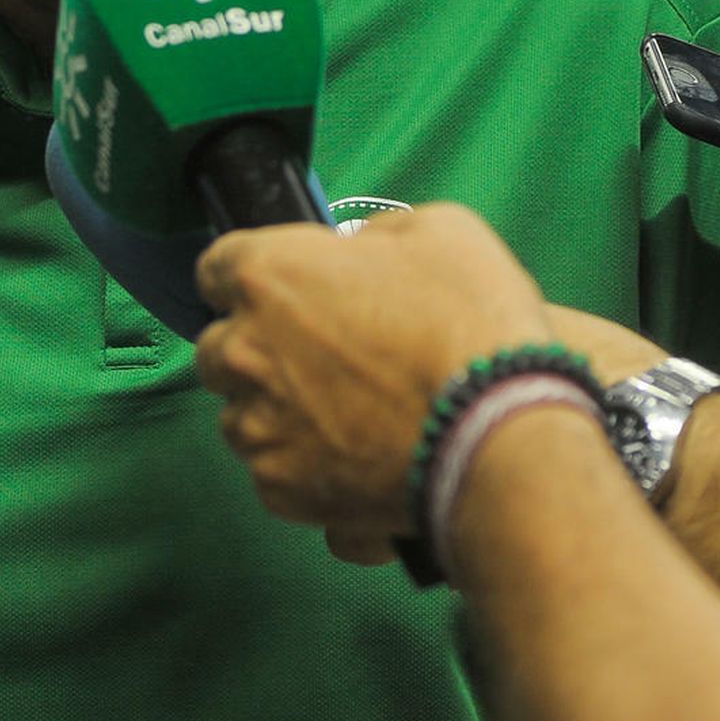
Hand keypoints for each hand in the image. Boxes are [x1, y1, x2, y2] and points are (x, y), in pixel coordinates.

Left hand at [194, 206, 551, 532]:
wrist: (502, 434)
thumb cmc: (473, 326)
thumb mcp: (440, 231)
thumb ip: (376, 237)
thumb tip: (362, 254)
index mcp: (269, 275)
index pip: (218, 268)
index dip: (256, 278)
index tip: (284, 292)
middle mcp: (244, 350)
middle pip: (219, 347)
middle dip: (259, 349)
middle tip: (324, 359)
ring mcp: (258, 426)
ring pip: (242, 416)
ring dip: (278, 412)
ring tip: (346, 416)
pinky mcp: (280, 489)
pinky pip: (275, 472)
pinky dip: (306, 467)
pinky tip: (357, 457)